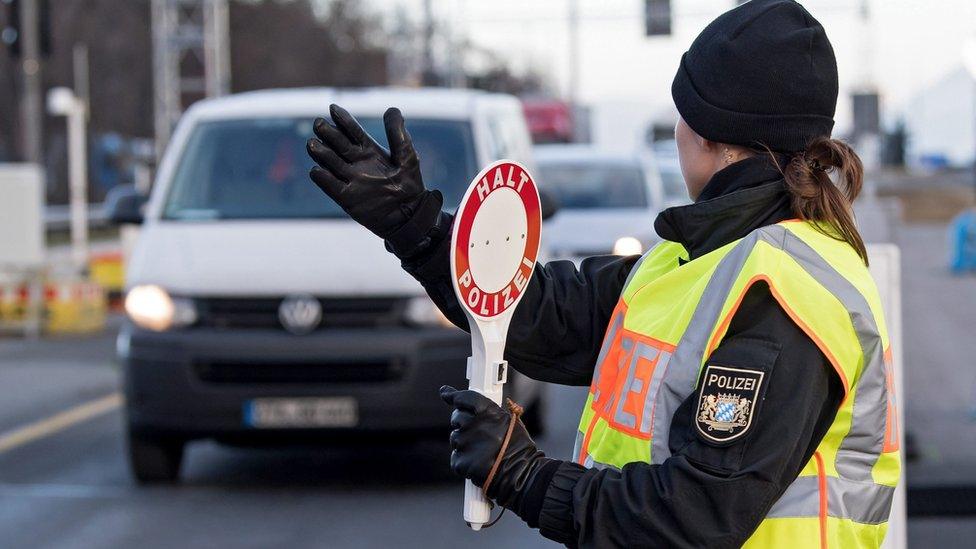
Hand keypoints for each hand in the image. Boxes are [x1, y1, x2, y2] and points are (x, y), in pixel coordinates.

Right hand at [307, 104, 427, 238]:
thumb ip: (398, 134)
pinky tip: (316, 170)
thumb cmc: (410, 184)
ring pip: (331, 163)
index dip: (343, 120)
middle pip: (338, 145)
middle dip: (328, 134)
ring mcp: (350, 180)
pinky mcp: (347, 198)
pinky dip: (323, 179)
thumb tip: (391, 109)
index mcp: (369, 151)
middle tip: (318, 123)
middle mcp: (356, 163)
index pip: (352, 132)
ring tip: (312, 143)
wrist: (410, 215)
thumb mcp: (407, 156)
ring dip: (321, 153)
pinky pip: (332, 187)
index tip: (333, 108)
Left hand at [440, 385, 546, 508]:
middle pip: (457, 417)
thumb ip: (488, 412)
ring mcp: (467, 444)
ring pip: (455, 438)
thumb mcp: (509, 421)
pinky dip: (464, 461)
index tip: (446, 394)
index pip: (465, 398)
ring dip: (464, 443)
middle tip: (475, 433)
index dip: (453, 396)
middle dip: (461, 423)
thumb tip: (470, 404)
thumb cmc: (518, 448)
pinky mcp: (462, 462)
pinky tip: (478, 463)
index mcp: (490, 413)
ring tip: (482, 451)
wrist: (523, 474)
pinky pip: (456, 457)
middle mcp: (476, 426)